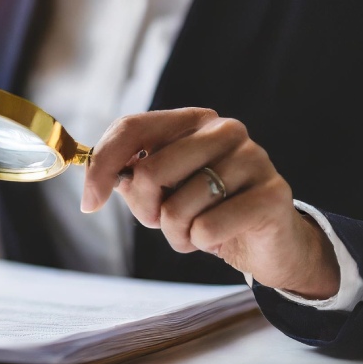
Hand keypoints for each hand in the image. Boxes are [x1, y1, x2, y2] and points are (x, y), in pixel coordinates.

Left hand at [81, 108, 339, 299]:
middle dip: (146, 210)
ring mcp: (253, 158)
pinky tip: (220, 238)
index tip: (89, 203)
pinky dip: (201, 243)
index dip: (102, 165)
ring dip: (176, 233)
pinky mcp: (272, 194)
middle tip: (165, 220)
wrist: (266, 243)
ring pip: (177, 207)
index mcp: (193, 120)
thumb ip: (130, 177)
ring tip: (197, 230)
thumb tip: (93, 186)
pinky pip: (206, 228)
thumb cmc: (206, 210)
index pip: (132, 127)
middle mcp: (225, 130)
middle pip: (150, 171)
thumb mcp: (161, 191)